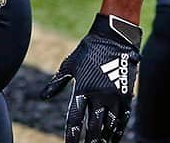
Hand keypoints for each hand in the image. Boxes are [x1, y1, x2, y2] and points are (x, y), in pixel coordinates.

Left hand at [41, 14, 140, 142]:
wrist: (113, 37)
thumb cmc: (89, 49)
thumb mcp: (70, 64)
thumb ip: (57, 82)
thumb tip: (43, 96)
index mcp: (82, 89)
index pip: (75, 118)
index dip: (73, 134)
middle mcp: (98, 95)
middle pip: (92, 126)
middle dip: (88, 140)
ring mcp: (114, 96)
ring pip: (108, 126)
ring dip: (103, 138)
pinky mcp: (126, 94)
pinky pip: (122, 119)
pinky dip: (118, 131)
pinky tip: (114, 138)